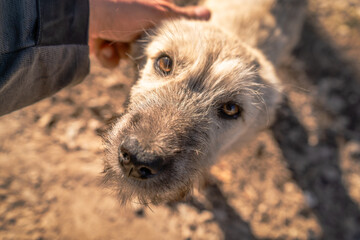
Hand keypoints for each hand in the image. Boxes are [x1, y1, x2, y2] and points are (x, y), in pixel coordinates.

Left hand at [89, 0, 210, 67]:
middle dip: (139, 50)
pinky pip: (110, 59)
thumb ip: (183, 18)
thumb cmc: (123, 10)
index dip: (161, 42)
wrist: (85, 17)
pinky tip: (103, 47)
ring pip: (127, 56)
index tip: (161, 48)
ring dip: (121, 54)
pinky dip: (108, 56)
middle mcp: (130, 21)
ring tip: (114, 44)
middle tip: (135, 46)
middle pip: (144, 47)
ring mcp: (114, 31)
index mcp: (146, 12)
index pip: (162, 32)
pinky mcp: (100, 42)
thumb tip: (210, 14)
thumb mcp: (158, 15)